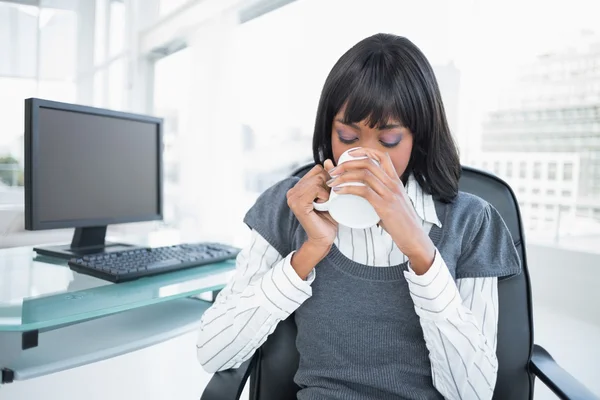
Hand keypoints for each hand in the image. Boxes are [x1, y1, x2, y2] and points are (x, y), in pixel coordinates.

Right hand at [287, 162, 337, 251]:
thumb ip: (328, 177)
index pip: (317, 169)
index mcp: (298, 188)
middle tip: (328, 201)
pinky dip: (324, 196)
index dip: (328, 179)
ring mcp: (292, 197)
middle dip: (329, 186)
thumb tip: (328, 161)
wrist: (324, 238)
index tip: (329, 195)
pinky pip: (316, 188)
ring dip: (327, 192)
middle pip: (318, 173)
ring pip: (318, 180)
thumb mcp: (330, 194)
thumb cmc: (329, 218)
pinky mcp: (297, 204)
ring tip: (324, 204)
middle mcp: (292, 191)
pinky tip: (322, 206)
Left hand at [327, 149, 434, 273]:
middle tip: (333, 171)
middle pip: (368, 163)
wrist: (414, 238)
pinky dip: (348, 188)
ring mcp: (390, 194)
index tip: (349, 154)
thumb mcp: (395, 203)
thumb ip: (383, 196)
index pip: (382, 156)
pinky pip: (363, 191)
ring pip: (364, 175)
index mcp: (396, 181)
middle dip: (347, 164)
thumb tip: (368, 195)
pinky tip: (338, 191)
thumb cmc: (402, 224)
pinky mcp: (384, 206)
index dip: (365, 151)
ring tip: (332, 181)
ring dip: (344, 176)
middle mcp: (394, 184)